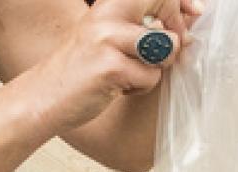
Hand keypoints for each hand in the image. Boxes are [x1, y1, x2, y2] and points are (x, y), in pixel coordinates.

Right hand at [19, 0, 203, 133]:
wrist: (43, 97)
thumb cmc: (80, 70)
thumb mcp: (109, 37)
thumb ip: (143, 29)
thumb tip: (185, 32)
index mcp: (109, 3)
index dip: (182, 4)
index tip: (194, 14)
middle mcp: (108, 14)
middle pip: (166, 13)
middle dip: (174, 38)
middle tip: (156, 55)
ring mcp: (109, 39)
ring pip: (164, 49)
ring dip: (153, 68)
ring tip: (128, 74)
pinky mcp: (111, 66)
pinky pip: (150, 77)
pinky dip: (139, 88)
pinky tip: (117, 87)